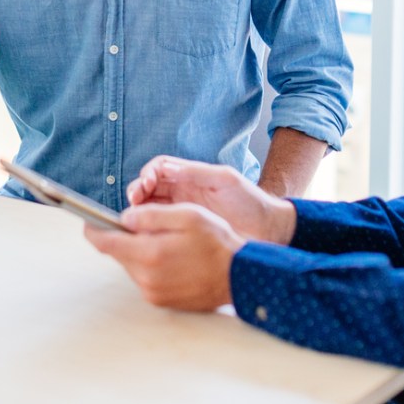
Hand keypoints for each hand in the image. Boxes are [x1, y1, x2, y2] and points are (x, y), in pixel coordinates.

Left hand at [85, 203, 244, 310]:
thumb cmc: (216, 242)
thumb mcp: (187, 215)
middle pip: (117, 253)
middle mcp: (146, 277)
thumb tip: (124, 217)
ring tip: (163, 239)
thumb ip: (151, 215)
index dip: (93, 229)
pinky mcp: (160, 301)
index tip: (88, 220)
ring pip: (131, 265)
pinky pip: (144, 277)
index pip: (105, 243)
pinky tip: (170, 256)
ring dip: (138, 250)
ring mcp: (152, 292)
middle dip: (122, 237)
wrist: (240, 276)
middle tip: (139, 223)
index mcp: (149, 253)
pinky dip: (149, 264)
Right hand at [127, 156, 295, 244]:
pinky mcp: (184, 235)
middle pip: (148, 189)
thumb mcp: (226, 180)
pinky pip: (160, 231)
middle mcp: (182, 194)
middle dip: (137, 192)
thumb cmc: (251, 202)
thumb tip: (167, 168)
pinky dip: (149, 231)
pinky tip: (146, 236)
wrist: (269, 232)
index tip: (145, 184)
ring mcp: (182, 215)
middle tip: (134, 202)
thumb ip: (197, 172)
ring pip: (150, 209)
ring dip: (139, 212)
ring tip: (136, 219)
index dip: (147, 174)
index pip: (158, 169)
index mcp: (190, 177)